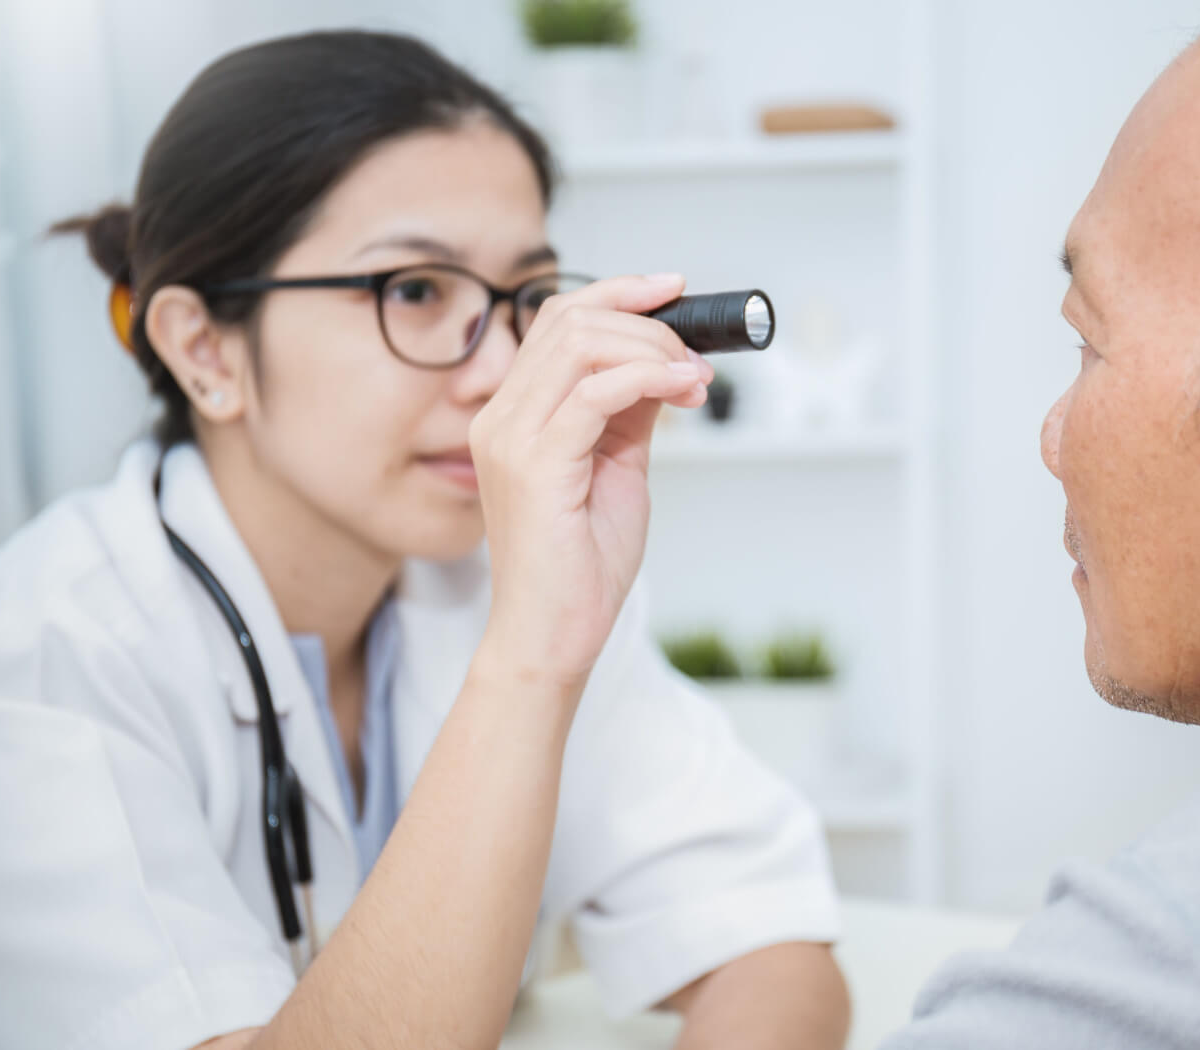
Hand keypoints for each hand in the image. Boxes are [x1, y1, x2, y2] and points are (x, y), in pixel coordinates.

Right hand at [469, 273, 712, 688]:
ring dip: (654, 349)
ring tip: (694, 382)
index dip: (619, 293)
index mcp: (516, 413)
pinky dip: (648, 378)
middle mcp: (503, 417)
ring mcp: (512, 438)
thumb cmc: (581, 563)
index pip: (558, 319)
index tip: (674, 291)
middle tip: (697, 358)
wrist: (555, 635)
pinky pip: (594, 392)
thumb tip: (666, 363)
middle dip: (648, 322)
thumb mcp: (617, 466)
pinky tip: (682, 390)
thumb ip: (631, 411)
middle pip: (571, 318)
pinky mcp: (535, 465)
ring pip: (582, 344)